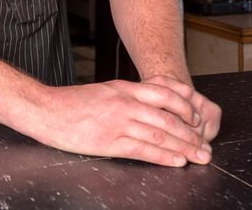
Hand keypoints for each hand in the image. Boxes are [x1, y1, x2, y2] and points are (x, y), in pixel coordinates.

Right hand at [21, 80, 213, 166]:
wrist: (45, 110)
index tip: (198, 120)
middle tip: (206, 147)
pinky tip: (177, 162)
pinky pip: (142, 149)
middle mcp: (125, 103)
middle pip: (168, 117)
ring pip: (160, 134)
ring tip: (199, 157)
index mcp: (124, 89)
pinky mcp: (108, 141)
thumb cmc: (72, 103)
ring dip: (184, 147)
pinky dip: (163, 156)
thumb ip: (127, 98)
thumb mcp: (104, 91)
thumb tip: (150, 108)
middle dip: (191, 134)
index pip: (165, 94)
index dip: (186, 107)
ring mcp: (117, 122)